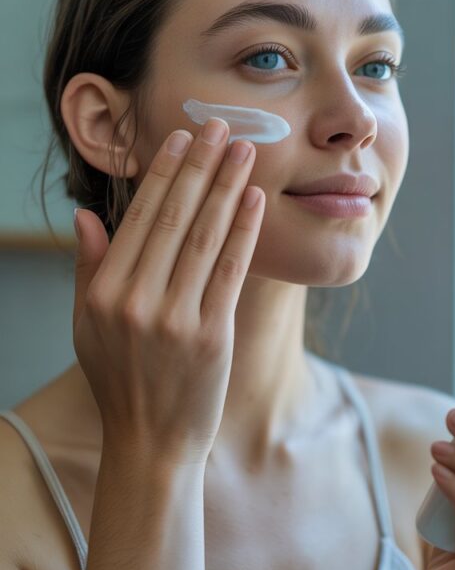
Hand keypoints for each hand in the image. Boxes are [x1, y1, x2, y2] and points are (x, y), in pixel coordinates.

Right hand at [72, 120, 264, 467]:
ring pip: (204, 237)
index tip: (181, 139)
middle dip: (200, 166)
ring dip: (227, 188)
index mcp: (103, 293)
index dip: (163, 174)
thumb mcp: (86, 327)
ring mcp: (175, 318)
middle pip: (173, 218)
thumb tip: (85, 216)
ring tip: (245, 151)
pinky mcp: (212, 336)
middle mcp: (136, 300)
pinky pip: (230, 272)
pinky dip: (244, 232)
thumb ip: (88, 269)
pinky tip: (255, 200)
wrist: (151, 443)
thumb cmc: (120, 382)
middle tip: (220, 126)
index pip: (138, 219)